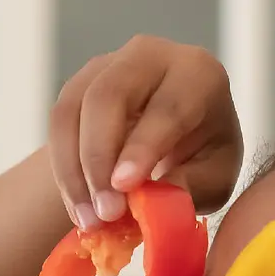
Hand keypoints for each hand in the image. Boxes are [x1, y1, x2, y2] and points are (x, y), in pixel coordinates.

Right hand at [48, 37, 242, 229]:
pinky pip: (59, 123)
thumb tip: (152, 197)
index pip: (168, 106)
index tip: (124, 185)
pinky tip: (79, 207)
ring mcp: (109, 64)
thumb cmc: (203, 154)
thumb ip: (190, 185)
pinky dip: (65, 170)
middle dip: (100, 157)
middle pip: (109, 95)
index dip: (143, 147)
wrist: (178, 136)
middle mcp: (151, 55)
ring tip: (90, 220)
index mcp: (198, 73)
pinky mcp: (79, 83)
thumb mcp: (214, 178)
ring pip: (75, 108)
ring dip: (75, 169)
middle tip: (105, 211)